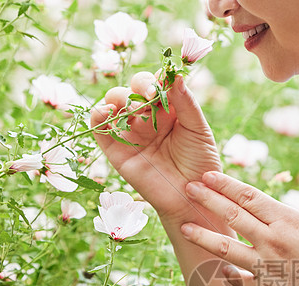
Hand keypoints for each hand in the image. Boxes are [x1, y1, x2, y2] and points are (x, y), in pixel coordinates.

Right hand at [90, 74, 222, 226]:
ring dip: (122, 98)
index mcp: (168, 110)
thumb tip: (176, 75)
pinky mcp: (115, 150)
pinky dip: (98, 115)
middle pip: (133, 89)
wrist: (191, 198)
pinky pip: (99, 128)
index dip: (157, 77)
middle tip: (150, 96)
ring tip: (137, 111)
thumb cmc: (200, 164)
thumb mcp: (199, 131)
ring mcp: (130, 132)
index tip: (164, 80)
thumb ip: (186, 103)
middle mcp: (147, 118)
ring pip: (114, 102)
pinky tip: (108, 112)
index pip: (157, 83)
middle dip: (140, 86)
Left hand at [179, 172, 298, 285]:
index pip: (248, 196)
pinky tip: (217, 268)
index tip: (207, 175)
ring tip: (185, 226)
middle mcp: (272, 241)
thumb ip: (291, 220)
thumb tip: (273, 215)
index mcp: (288, 221)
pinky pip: (238, 279)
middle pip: (232, 215)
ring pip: (226, 248)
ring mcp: (266, 268)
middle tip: (187, 188)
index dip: (225, 184)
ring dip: (203, 236)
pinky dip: (227, 272)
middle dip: (207, 199)